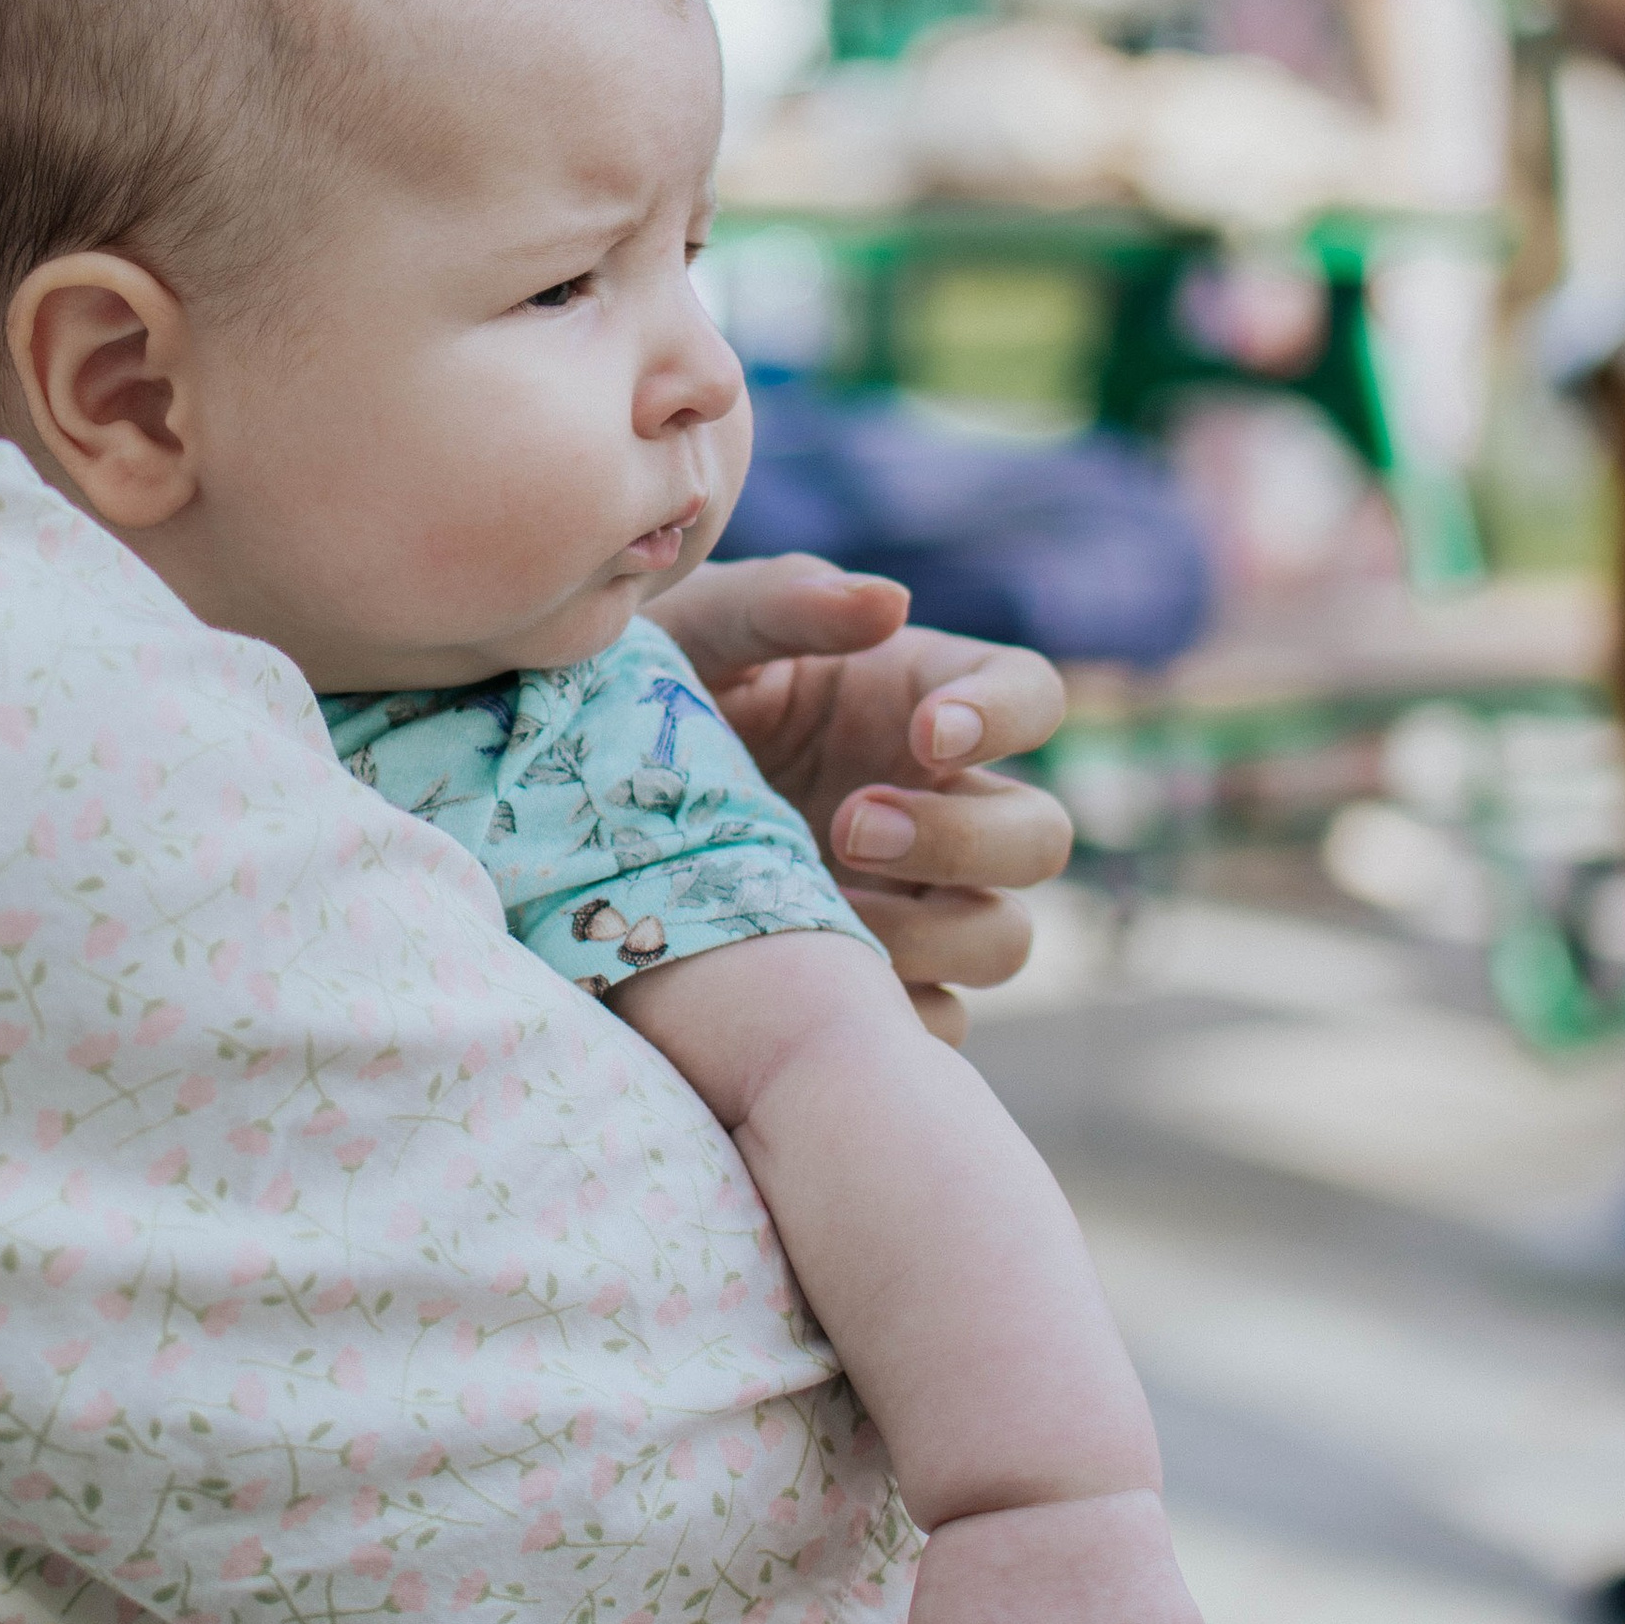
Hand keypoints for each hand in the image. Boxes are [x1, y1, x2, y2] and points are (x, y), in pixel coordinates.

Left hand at [646, 556, 1071, 1038]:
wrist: (586, 807)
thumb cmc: (667, 687)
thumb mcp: (708, 628)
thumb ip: (789, 603)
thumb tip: (890, 602)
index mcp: (927, 701)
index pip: (1032, 695)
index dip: (1005, 717)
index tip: (931, 733)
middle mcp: (943, 804)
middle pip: (1039, 837)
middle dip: (962, 838)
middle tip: (851, 825)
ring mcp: (919, 901)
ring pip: (1002, 938)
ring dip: (935, 933)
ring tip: (826, 912)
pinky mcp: (881, 981)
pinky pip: (939, 1020)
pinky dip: (897, 1014)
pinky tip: (818, 990)